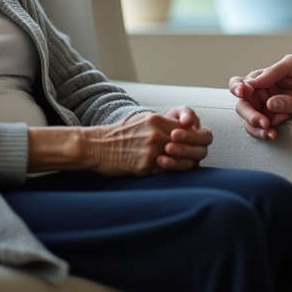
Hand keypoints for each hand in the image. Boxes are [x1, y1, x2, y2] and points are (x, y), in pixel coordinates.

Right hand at [82, 111, 196, 175]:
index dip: (195, 136)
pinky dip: (170, 171)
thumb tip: (184, 128)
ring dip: (184, 163)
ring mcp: (151, 151)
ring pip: (180, 160)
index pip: (188, 128)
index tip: (195, 141)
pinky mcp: (144, 166)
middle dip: (194, 151)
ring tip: (183, 164)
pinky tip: (169, 170)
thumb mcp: (142, 120)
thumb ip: (163, 123)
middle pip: (187, 144)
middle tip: (194, 155)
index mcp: (156, 120)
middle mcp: (156, 134)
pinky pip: (166, 171)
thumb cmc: (119, 133)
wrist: (96, 146)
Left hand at [159, 106, 212, 170]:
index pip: (206, 137)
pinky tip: (159, 161)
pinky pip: (179, 172)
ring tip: (161, 157)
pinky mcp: (181, 169)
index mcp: (202, 134)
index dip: (192, 137)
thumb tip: (188, 121)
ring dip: (177, 161)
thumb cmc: (169, 121)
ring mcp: (191, 160)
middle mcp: (199, 148)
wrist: (153, 132)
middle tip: (167, 147)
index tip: (173, 134)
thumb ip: (185, 113)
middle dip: (184, 150)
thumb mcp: (177, 113)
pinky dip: (170, 167)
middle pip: (200, 153)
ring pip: (190, 164)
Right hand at [229, 54, 291, 140]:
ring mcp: (272, 108)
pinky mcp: (283, 119)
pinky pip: (267, 129)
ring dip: (255, 127)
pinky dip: (266, 133)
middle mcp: (263, 93)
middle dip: (248, 113)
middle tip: (260, 119)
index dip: (237, 89)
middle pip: (243, 106)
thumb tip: (252, 87)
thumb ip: (273, 73)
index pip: (240, 84)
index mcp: (262, 78)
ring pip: (251, 121)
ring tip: (267, 129)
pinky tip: (273, 134)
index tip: (244, 92)